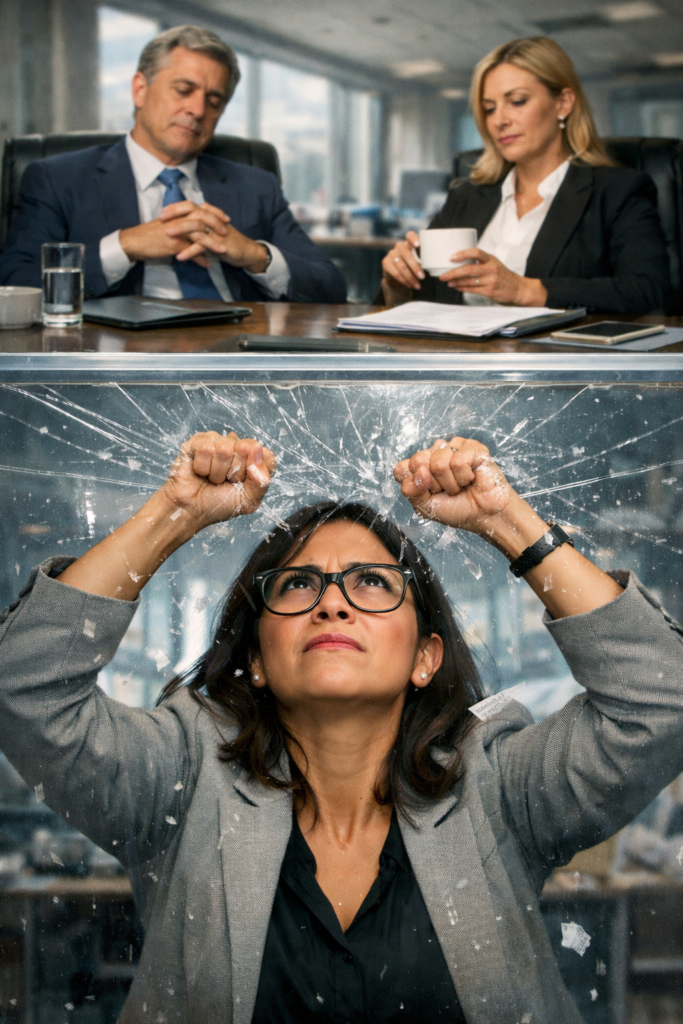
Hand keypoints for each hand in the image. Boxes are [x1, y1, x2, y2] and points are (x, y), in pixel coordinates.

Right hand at [119, 202, 225, 266]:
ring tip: (223, 250)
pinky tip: (207, 264)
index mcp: (178, 213)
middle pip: (203, 217)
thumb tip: (192, 230)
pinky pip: (191, 252)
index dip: (214, 212)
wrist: (134, 242)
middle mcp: (178, 219)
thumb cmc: (149, 235)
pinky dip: (200, 259)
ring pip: (199, 235)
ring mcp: (176, 232)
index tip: (225, 217)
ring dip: (213, 243)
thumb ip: (181, 225)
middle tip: (227, 231)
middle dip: (217, 224)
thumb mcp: (167, 226)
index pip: (200, 208)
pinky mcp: (173, 244)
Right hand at [160, 431, 275, 529]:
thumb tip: (257, 449)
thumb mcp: (248, 501)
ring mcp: (218, 442)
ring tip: (211, 478)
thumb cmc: (219, 505)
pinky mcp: (197, 442)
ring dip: (216, 472)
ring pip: (224, 448)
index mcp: (254, 460)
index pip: (266, 455)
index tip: (242, 484)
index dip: (254, 472)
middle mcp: (237, 447)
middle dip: (234, 472)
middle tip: (224, 481)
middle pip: (245, 448)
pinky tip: (199, 471)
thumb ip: (261, 480)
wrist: (191, 511)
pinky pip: (206, 448)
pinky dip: (202, 467)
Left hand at [162, 201, 269, 273]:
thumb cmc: (227, 242)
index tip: (162, 212)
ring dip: (180, 230)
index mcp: (209, 215)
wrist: (246, 252)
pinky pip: (202, 246)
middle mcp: (212, 219)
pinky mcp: (219, 243)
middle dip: (175, 214)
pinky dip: (190, 251)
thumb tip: (183, 224)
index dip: (176, 207)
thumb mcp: (211, 231)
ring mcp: (216, 231)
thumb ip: (199, 226)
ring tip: (167, 235)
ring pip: (196, 226)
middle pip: (191, 211)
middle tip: (161, 218)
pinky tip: (180, 257)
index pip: (190, 206)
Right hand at [381, 231, 423, 304]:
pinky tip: (409, 285)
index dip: (413, 239)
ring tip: (418, 286)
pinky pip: (395, 272)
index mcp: (409, 242)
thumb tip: (438, 264)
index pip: (410, 235)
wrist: (399, 276)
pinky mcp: (385, 262)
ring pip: (401, 265)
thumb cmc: (414, 267)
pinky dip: (403, 280)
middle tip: (423, 277)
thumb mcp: (420, 261)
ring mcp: (391, 254)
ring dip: (410, 277)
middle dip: (415, 267)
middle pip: (406, 254)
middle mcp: (399, 246)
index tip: (418, 245)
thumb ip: (426, 259)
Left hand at [394, 437, 517, 535]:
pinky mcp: (472, 447)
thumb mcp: (425, 506)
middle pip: (417, 461)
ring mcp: (453, 447)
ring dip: (451, 483)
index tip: (429, 493)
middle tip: (448, 490)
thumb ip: (411, 490)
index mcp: (421, 465)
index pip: (401, 468)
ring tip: (461, 485)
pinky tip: (472, 478)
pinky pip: (458, 461)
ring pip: (438, 462)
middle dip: (433, 484)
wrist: (484, 516)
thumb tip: (419, 471)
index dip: (414, 485)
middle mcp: (435, 452)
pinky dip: (464, 477)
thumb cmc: (457, 509)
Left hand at [439, 247, 547, 305]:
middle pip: (469, 269)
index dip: (462, 254)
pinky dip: (462, 288)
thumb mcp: (494, 263)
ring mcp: (491, 281)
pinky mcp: (490, 292)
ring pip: (469, 281)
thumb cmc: (502, 275)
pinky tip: (456, 287)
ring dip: (456, 282)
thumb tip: (458, 261)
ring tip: (448, 281)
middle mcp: (491, 269)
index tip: (451, 257)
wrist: (518, 289)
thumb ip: (479, 262)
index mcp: (491, 259)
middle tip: (443, 275)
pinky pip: (472, 290)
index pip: (476, 252)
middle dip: (453, 272)